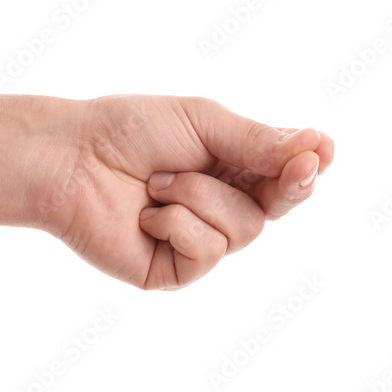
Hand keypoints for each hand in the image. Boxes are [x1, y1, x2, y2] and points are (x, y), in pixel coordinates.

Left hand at [41, 96, 334, 289]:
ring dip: (198, 196)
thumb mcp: (202, 122)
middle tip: (280, 164)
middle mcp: (219, 205)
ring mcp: (197, 240)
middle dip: (278, 183)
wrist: (69, 158)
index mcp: (230, 167)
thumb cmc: (128, 130)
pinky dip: (177, 225)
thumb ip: (258, 142)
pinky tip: (147, 214)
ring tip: (155, 182)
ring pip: (243, 229)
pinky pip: (207, 253)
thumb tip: (321, 147)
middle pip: (278, 206)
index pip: (285, 175)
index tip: (321, 153)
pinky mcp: (173, 270)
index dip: (305, 167)